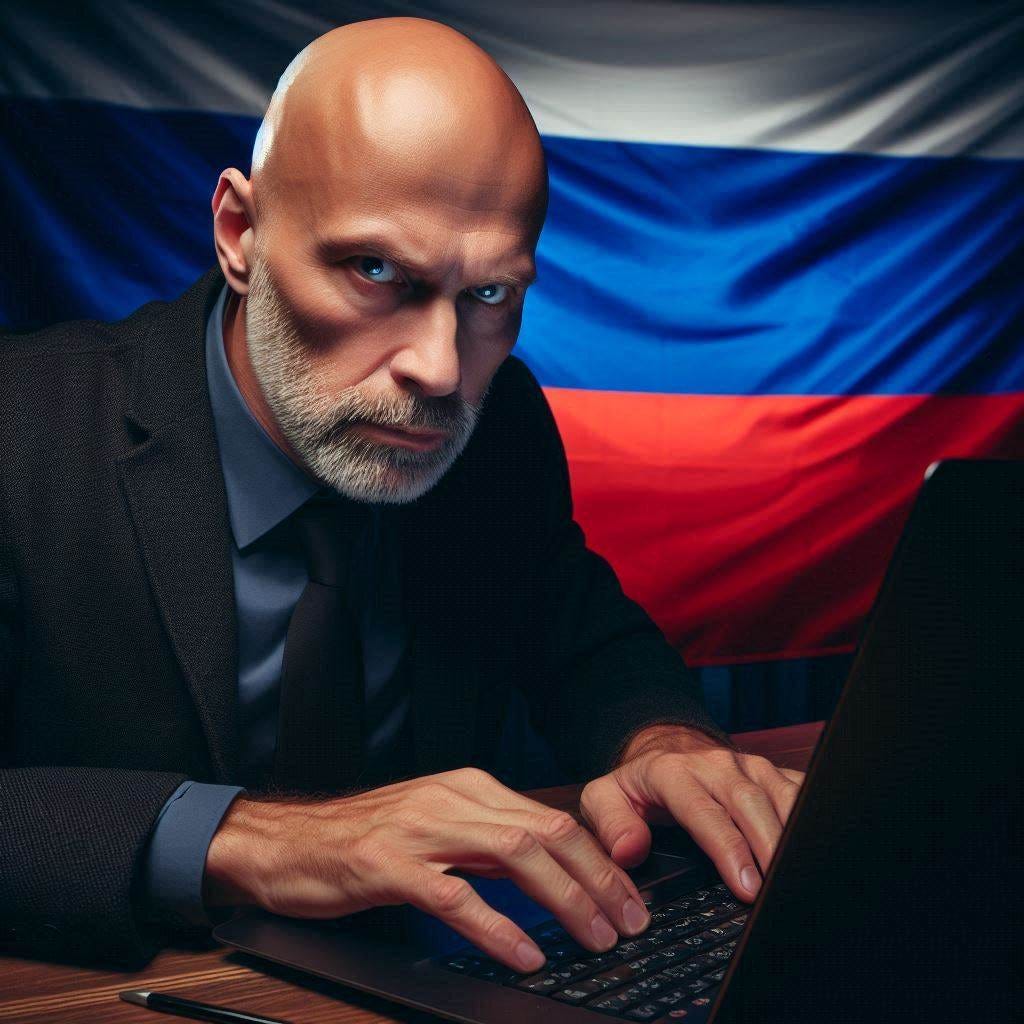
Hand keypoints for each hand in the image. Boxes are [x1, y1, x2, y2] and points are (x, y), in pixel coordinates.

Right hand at [203, 767, 651, 973]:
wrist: (287, 840)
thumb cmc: (364, 838)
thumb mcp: (437, 825)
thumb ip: (488, 840)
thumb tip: (549, 870)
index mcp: (469, 787)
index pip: (551, 817)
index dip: (597, 858)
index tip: (628, 895)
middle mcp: (452, 798)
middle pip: (545, 831)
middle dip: (597, 877)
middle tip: (629, 921)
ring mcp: (421, 829)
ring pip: (514, 855)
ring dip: (564, 898)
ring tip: (595, 936)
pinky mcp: (389, 865)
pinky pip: (457, 896)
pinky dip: (498, 928)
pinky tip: (524, 954)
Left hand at [579, 725, 805, 901]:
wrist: (664, 745)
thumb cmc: (638, 782)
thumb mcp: (604, 797)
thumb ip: (609, 823)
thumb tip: (629, 851)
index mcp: (673, 772)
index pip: (703, 811)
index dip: (727, 848)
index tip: (745, 885)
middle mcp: (715, 764)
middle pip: (749, 803)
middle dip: (769, 847)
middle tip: (780, 890)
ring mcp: (748, 765)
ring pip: (780, 794)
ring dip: (796, 832)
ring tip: (806, 873)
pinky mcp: (771, 770)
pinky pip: (800, 788)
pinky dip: (815, 814)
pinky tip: (823, 842)